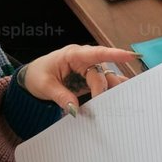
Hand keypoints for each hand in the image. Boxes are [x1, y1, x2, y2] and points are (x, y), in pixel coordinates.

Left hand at [18, 45, 141, 113]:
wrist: (32, 77)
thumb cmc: (37, 75)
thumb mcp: (45, 86)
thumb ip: (61, 96)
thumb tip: (75, 108)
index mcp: (73, 55)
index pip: (97, 53)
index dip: (114, 54)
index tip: (129, 57)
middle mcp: (84, 60)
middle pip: (102, 73)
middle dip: (104, 89)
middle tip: (101, 106)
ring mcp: (88, 69)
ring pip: (106, 79)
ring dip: (112, 91)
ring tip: (118, 104)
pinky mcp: (90, 79)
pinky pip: (104, 84)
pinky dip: (111, 91)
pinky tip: (122, 98)